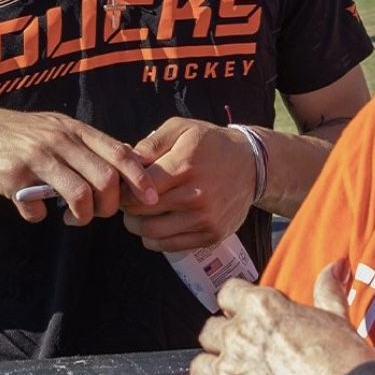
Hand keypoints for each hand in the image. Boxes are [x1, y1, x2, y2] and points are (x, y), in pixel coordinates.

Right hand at [0, 107, 158, 225]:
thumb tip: (125, 162)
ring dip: (83, 216)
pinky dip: (39, 217)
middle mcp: (59, 140)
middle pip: (105, 179)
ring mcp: (36, 157)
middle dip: (110, 206)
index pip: (119, 152)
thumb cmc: (19, 136)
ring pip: (80, 195)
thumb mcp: (55, 129)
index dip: (140, 178)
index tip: (151, 198)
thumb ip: (85, 144)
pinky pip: (37, 209)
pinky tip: (33, 211)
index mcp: (73, 129)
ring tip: (74, 218)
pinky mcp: (13, 177)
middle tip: (99, 213)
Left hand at [120, 118, 255, 250]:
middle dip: (126, 207)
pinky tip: (157, 222)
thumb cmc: (210, 144)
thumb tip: (125, 160)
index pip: (137, 189)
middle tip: (127, 199)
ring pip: (151, 234)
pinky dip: (154, 238)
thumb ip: (150, 143)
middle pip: (140, 213)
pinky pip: (168, 246)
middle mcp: (195, 196)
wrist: (252, 165)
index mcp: (184, 166)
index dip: (122, 189)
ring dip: (137, 224)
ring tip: (140, 211)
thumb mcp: (181, 129)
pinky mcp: (211, 236)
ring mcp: (204, 220)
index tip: (122, 185)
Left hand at [183, 263, 374, 374]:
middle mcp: (236, 336)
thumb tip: (335, 265)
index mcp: (259, 307)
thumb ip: (327, 290)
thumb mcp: (337, 319)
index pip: (228, 293)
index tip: (246, 315)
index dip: (237, 305)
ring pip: (198, 368)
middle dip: (222, 340)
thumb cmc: (345, 363)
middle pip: (209, 331)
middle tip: (242, 353)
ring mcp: (226, 374)